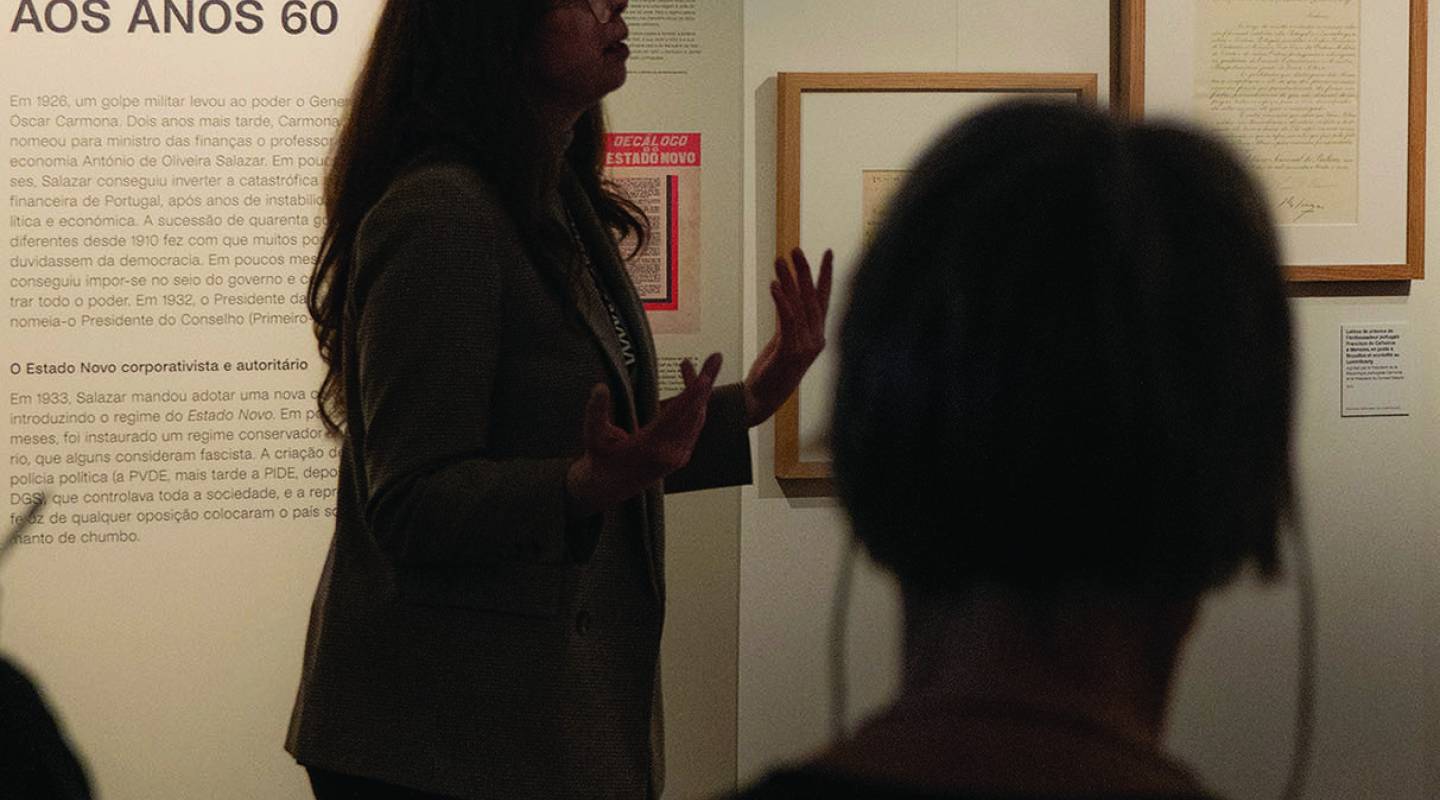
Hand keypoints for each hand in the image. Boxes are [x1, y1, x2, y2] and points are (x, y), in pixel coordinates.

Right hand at [566, 353, 722, 513]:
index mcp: (651, 448)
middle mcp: (671, 453)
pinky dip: (695, 405)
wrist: (606, 489)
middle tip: (715, 358)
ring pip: (698, 418)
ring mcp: (679, 456)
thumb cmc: (600, 463)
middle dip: (705, 383)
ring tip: (689, 366)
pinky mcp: (681, 455)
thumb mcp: (593, 437)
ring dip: (699, 392)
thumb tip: (600, 388)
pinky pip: (695, 426)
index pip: (678, 415)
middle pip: (695, 412)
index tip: (706, 375)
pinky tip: (690, 389)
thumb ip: (595, 412)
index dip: (694, 392)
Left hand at [744, 247, 832, 425]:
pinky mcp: (792, 353)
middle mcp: (816, 339)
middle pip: (812, 298)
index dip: (826, 275)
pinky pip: (788, 321)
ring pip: (800, 306)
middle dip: (805, 272)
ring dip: (789, 281)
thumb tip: (787, 293)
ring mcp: (806, 347)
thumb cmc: (772, 370)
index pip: (824, 299)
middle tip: (795, 250)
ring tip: (780, 260)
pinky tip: (775, 285)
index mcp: (817, 335)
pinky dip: (782, 301)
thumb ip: (789, 319)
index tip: (828, 252)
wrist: (761, 399)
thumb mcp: (783, 340)